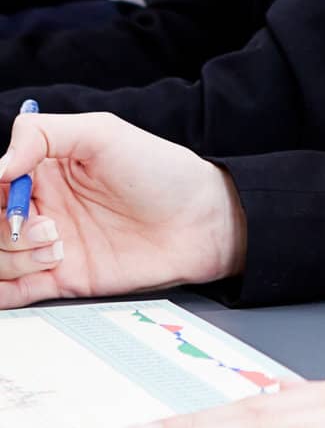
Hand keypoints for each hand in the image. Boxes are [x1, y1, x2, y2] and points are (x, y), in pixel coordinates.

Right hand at [0, 111, 245, 305]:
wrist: (200, 221)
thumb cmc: (159, 169)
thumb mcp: (103, 133)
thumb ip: (43, 134)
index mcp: (44, 167)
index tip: (10, 190)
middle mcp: (41, 206)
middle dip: (5, 227)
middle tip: (45, 225)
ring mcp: (49, 245)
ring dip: (14, 256)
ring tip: (57, 247)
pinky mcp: (62, 280)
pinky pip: (12, 294)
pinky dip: (6, 291)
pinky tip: (34, 275)